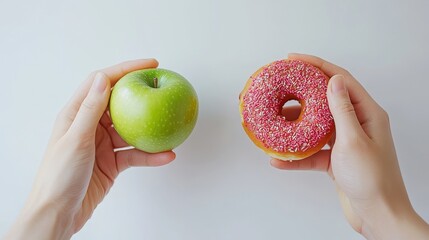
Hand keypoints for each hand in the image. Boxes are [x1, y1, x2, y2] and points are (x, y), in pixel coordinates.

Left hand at [5, 59, 175, 239]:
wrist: (59, 213)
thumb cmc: (59, 176)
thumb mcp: (76, 139)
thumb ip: (90, 109)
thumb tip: (103, 78)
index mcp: (76, 114)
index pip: (102, 82)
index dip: (125, 69)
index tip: (149, 64)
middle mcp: (90, 125)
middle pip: (120, 103)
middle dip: (142, 96)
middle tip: (163, 88)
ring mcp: (103, 144)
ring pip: (131, 130)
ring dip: (150, 130)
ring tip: (170, 125)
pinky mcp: (112, 162)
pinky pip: (135, 154)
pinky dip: (150, 155)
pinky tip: (165, 155)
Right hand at [271, 54, 428, 238]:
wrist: (378, 215)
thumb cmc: (372, 179)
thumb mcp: (353, 141)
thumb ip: (342, 110)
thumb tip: (332, 80)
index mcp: (367, 113)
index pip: (339, 80)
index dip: (316, 66)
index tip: (293, 59)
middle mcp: (356, 123)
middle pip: (323, 100)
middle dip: (299, 94)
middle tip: (278, 88)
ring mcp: (344, 141)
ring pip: (314, 125)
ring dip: (294, 126)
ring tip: (274, 124)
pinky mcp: (335, 158)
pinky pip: (311, 151)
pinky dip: (296, 155)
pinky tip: (279, 160)